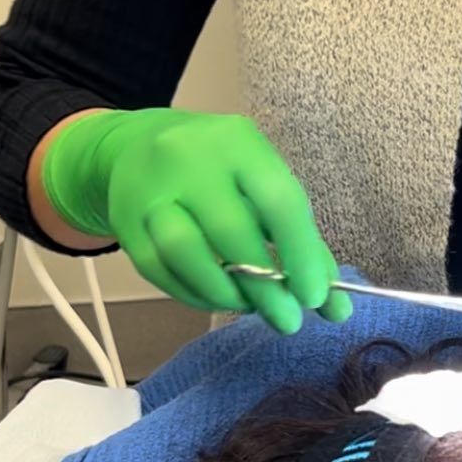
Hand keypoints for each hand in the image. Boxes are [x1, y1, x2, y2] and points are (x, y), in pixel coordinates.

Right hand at [41, 108, 351, 332]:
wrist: (136, 145)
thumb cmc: (219, 169)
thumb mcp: (263, 184)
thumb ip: (301, 242)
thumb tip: (336, 307)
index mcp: (238, 142)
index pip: (277, 199)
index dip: (300, 252)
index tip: (315, 296)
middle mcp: (190, 159)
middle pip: (230, 231)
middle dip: (265, 286)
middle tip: (288, 319)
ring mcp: (151, 189)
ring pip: (185, 252)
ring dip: (224, 292)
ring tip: (249, 306)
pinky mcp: (125, 221)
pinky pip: (159, 269)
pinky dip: (194, 294)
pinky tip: (217, 297)